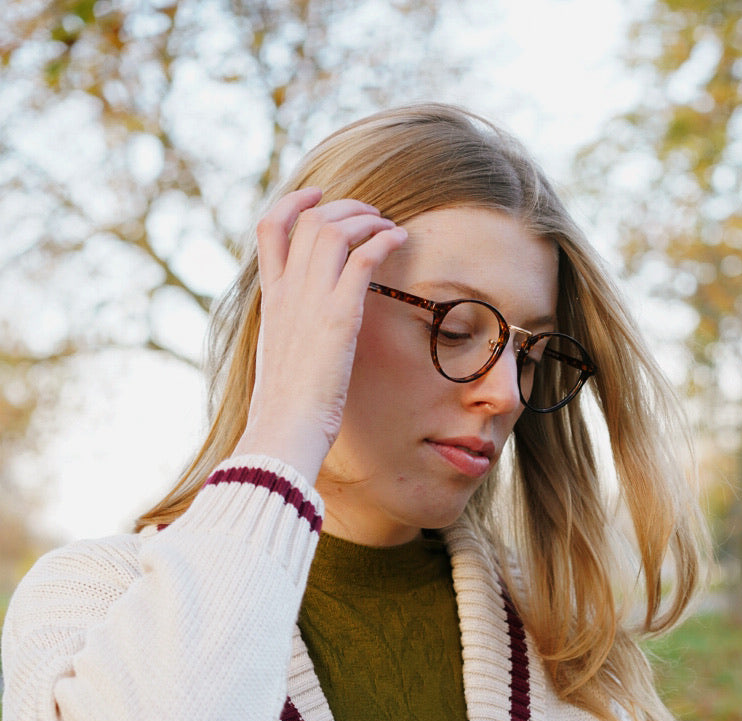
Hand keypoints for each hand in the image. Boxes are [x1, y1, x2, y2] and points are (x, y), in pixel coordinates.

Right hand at [233, 187, 407, 484]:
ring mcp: (310, 301)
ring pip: (334, 229)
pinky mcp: (338, 316)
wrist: (283, 432)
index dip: (293, 203)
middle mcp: (286, 292)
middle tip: (371, 213)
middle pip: (308, 220)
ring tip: (389, 225)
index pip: (269, 229)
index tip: (318, 195)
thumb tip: (304, 345)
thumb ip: (292, 340)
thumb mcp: (282, 365)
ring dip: (366, 218)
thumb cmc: (285, 413)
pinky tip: (401, 241)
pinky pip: (362, 258)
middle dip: (343, 206)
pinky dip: (383, 240)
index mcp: (270, 301)